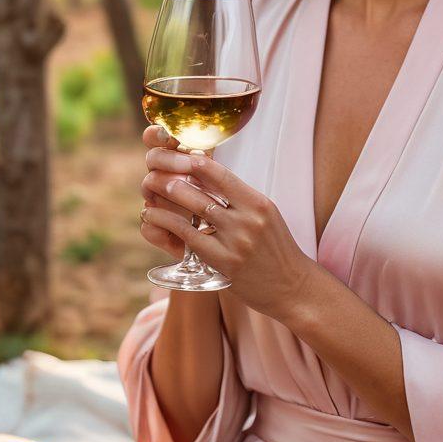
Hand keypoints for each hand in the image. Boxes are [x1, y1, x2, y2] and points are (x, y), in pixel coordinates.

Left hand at [139, 125, 314, 320]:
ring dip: (166, 199)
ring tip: (150, 191)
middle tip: (154, 172)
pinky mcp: (223, 263)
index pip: (221, 175)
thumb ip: (239, 198)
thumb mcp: (265, 215)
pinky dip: (168, 224)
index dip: (196, 163)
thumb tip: (207, 175)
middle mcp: (248, 219)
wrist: (292, 286)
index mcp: (258, 203)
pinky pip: (189, 237)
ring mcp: (235, 242)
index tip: (178, 156)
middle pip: (202, 192)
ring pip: (192, 213)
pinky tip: (154, 218)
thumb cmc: (276, 248)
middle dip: (173, 179)